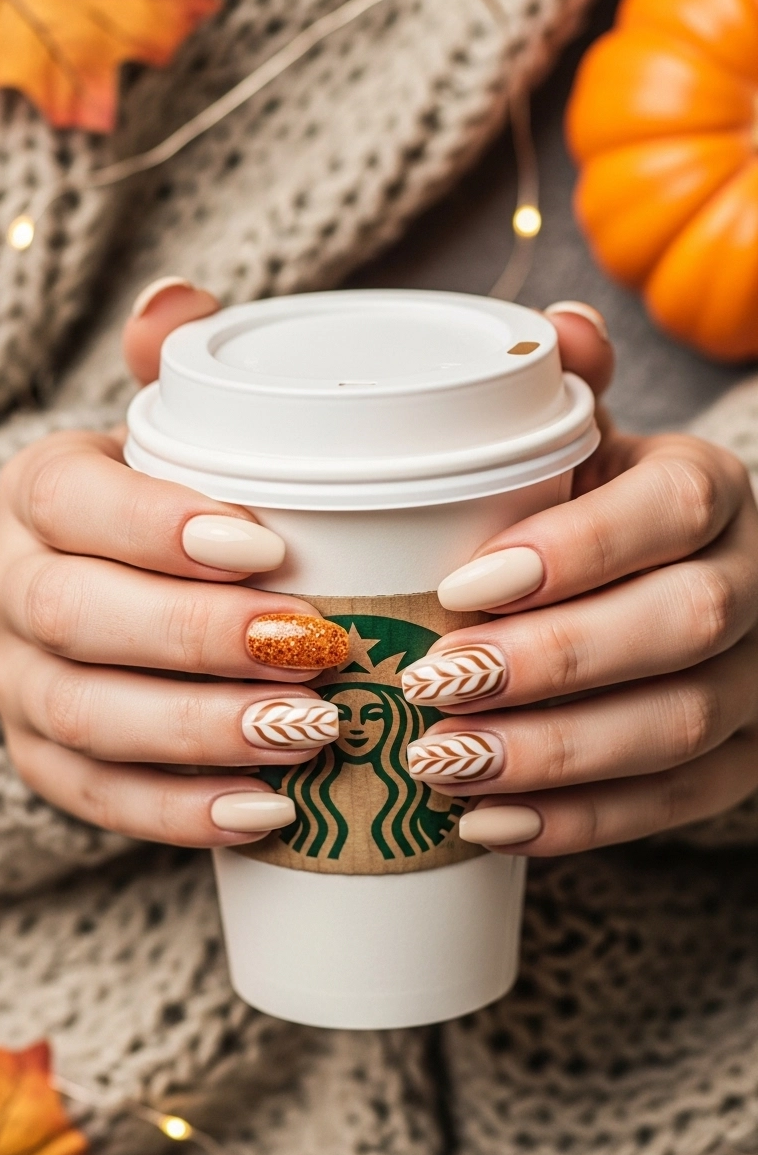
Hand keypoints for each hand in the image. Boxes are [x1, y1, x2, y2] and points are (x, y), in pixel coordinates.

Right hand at [0, 280, 347, 846]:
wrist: (115, 584)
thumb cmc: (167, 503)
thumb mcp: (169, 428)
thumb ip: (179, 367)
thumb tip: (177, 305)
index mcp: (41, 494)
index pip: (74, 501)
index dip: (158, 526)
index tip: (268, 546)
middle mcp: (9, 587)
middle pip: (78, 619)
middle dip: (198, 640)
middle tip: (317, 651)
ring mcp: (19, 683)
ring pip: (86, 718)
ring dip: (201, 732)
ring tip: (313, 734)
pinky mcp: (46, 759)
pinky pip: (97, 798)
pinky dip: (182, 811)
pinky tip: (268, 813)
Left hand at [402, 302, 757, 855]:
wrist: (679, 589)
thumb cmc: (603, 515)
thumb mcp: (591, 451)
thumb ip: (568, 400)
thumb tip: (559, 328)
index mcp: (710, 491)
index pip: (671, 511)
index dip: (575, 550)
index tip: (462, 585)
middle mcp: (754, 583)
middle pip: (680, 625)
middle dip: (550, 662)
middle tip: (430, 688)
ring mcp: (756, 682)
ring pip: (677, 727)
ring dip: (551, 755)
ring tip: (439, 764)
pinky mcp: (741, 763)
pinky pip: (675, 805)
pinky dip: (577, 823)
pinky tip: (484, 826)